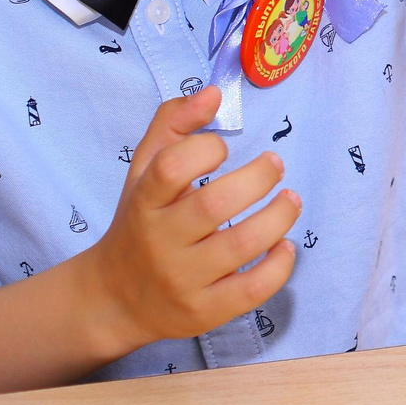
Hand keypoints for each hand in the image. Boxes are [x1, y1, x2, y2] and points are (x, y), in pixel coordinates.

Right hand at [80, 88, 299, 351]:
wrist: (114, 298)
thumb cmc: (140, 222)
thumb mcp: (144, 171)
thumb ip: (174, 124)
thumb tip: (214, 91)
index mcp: (144, 203)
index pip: (171, 168)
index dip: (206, 149)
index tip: (224, 148)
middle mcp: (161, 242)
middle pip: (214, 204)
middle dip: (257, 178)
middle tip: (276, 165)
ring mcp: (183, 280)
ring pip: (241, 245)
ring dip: (279, 217)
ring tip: (291, 199)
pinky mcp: (205, 312)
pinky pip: (251, 290)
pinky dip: (278, 266)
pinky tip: (285, 245)